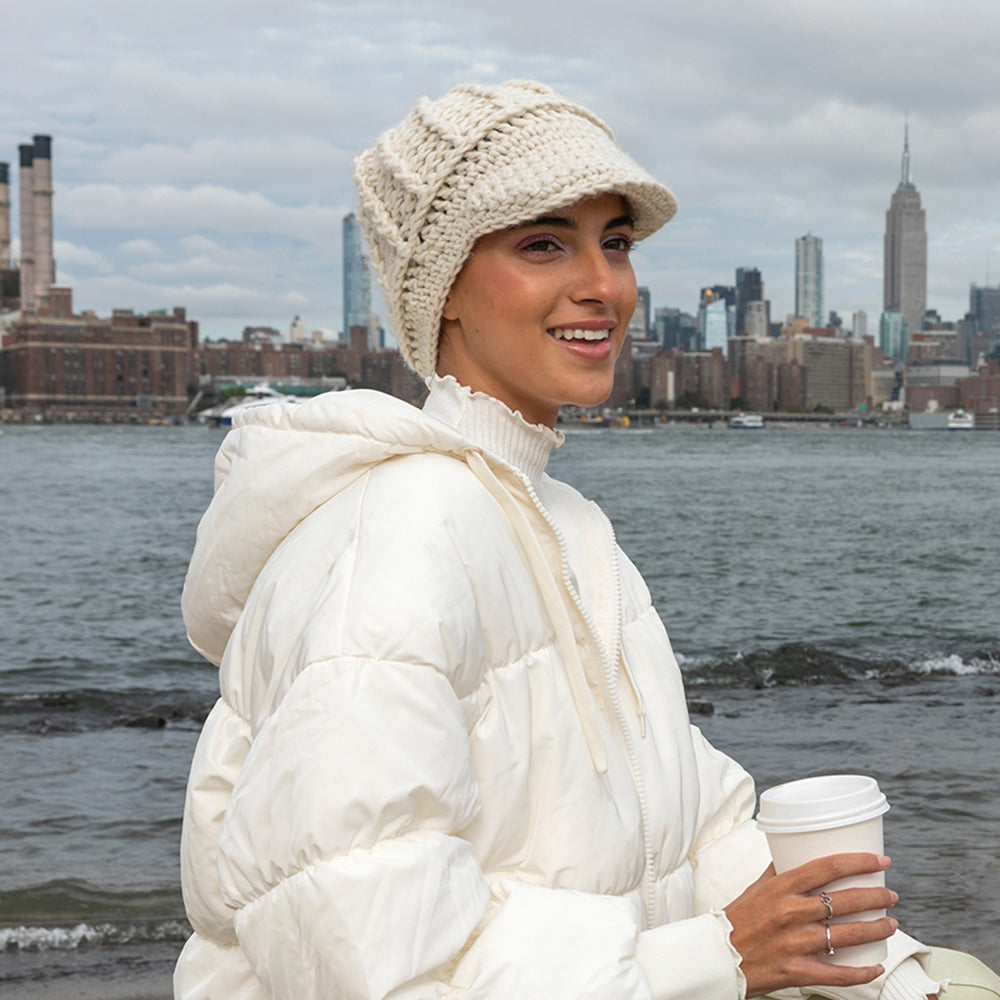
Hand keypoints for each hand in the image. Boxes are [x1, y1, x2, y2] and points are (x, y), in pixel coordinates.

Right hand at [724, 853, 897, 997]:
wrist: (718, 957)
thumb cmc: (736, 920)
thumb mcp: (755, 888)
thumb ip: (777, 872)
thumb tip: (794, 852)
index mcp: (781, 887)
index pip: (828, 867)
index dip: (859, 862)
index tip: (880, 862)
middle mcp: (791, 913)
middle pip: (846, 901)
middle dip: (876, 896)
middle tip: (889, 895)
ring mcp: (796, 943)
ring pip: (850, 935)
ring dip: (877, 929)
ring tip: (890, 924)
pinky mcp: (799, 971)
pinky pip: (840, 974)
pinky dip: (863, 972)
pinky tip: (876, 966)